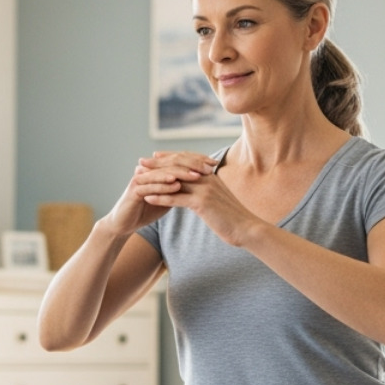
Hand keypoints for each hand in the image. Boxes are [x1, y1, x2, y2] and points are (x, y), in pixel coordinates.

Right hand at [100, 151, 218, 238]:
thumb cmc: (146, 211)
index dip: (196, 160)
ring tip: (196, 175)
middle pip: (172, 162)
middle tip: (207, 167)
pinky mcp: (134, 190)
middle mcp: (148, 170)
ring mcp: (140, 179)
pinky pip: (151, 185)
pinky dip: (164, 185)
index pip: (179, 160)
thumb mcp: (168, 199)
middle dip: (191, 164)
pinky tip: (176, 186)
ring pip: (163, 172)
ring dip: (180, 173)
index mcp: (157, 170)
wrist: (124, 224)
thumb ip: (180, 190)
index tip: (213, 164)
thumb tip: (202, 184)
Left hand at [138, 154, 263, 247]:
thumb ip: (208, 190)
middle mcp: (206, 177)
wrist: (246, 228)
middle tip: (141, 162)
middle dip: (157, 164)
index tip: (155, 156)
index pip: (186, 160)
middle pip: (177, 166)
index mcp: (210, 175)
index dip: (170, 157)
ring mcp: (205, 189)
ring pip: (174, 180)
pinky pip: (176, 198)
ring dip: (154, 179)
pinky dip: (160, 197)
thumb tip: (198, 189)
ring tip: (138, 178)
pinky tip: (147, 198)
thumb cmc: (232, 217)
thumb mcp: (218, 199)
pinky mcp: (202, 203)